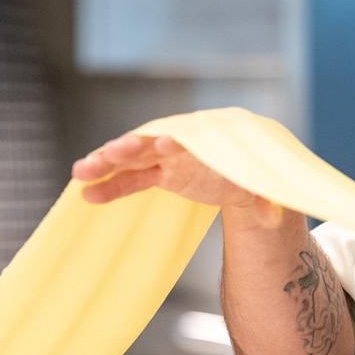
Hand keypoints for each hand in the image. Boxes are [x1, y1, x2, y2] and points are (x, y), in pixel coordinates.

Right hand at [71, 133, 285, 225]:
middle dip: (131, 146)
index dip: (177, 139)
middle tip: (108, 153)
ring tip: (80, 173)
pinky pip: (131, 179)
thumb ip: (264, 200)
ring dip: (107, 164)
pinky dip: (110, 187)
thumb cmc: (255, 173)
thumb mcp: (263, 187)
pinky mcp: (160, 173)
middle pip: (153, 140)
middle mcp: (184, 144)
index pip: (192, 136)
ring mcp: (168, 158)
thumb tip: (274, 218)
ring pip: (133, 158)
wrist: (245, 169)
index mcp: (210, 140)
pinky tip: (87, 196)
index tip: (162, 143)